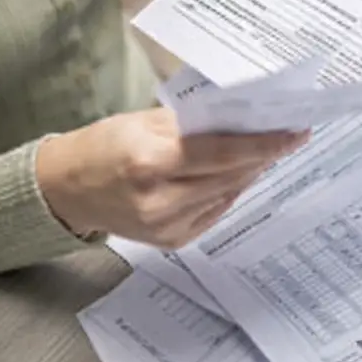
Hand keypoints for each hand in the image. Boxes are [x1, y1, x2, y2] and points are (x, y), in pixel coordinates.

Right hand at [36, 109, 309, 248]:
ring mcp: (166, 226)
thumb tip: (240, 120)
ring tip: (269, 150)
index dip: (262, 143)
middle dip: (263, 154)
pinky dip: (229, 190)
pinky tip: (238, 173)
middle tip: (290, 134)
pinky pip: (214, 211)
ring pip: (226, 194)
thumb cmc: (103, 145)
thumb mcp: (143, 121)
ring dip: (249, 171)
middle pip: (229, 175)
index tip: (294, 132)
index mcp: (150, 162)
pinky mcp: (172, 241)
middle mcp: (160, 200)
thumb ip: (190, 124)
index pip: (221, 152)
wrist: (67, 189)